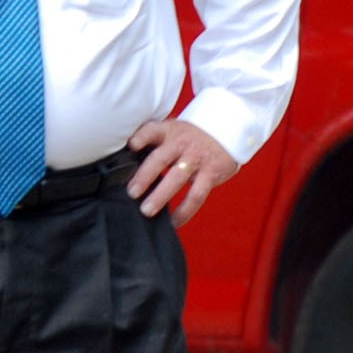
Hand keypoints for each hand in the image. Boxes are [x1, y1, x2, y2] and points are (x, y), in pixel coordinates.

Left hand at [125, 117, 241, 226]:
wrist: (227, 130)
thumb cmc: (191, 136)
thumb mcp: (173, 131)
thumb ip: (153, 143)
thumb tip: (124, 164)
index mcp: (169, 131)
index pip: (152, 130)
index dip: (141, 136)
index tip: (131, 145)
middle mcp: (181, 143)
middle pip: (160, 159)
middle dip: (145, 176)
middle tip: (132, 192)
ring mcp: (196, 158)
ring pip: (177, 178)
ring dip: (161, 196)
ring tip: (147, 210)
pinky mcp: (211, 173)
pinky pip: (196, 195)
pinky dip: (184, 211)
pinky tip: (174, 222)